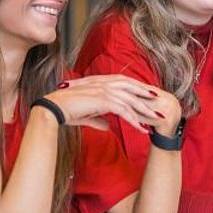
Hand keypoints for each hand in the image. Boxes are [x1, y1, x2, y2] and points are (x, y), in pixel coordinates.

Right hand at [42, 76, 179, 134]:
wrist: (53, 109)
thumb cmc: (66, 111)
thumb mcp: (86, 115)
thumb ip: (98, 119)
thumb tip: (107, 127)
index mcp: (100, 83)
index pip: (124, 84)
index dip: (138, 89)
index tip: (149, 97)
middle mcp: (103, 83)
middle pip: (132, 89)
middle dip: (147, 97)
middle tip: (160, 106)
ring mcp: (103, 90)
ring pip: (130, 101)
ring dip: (145, 111)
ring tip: (156, 120)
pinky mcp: (102, 100)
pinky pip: (123, 111)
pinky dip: (134, 120)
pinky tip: (141, 129)